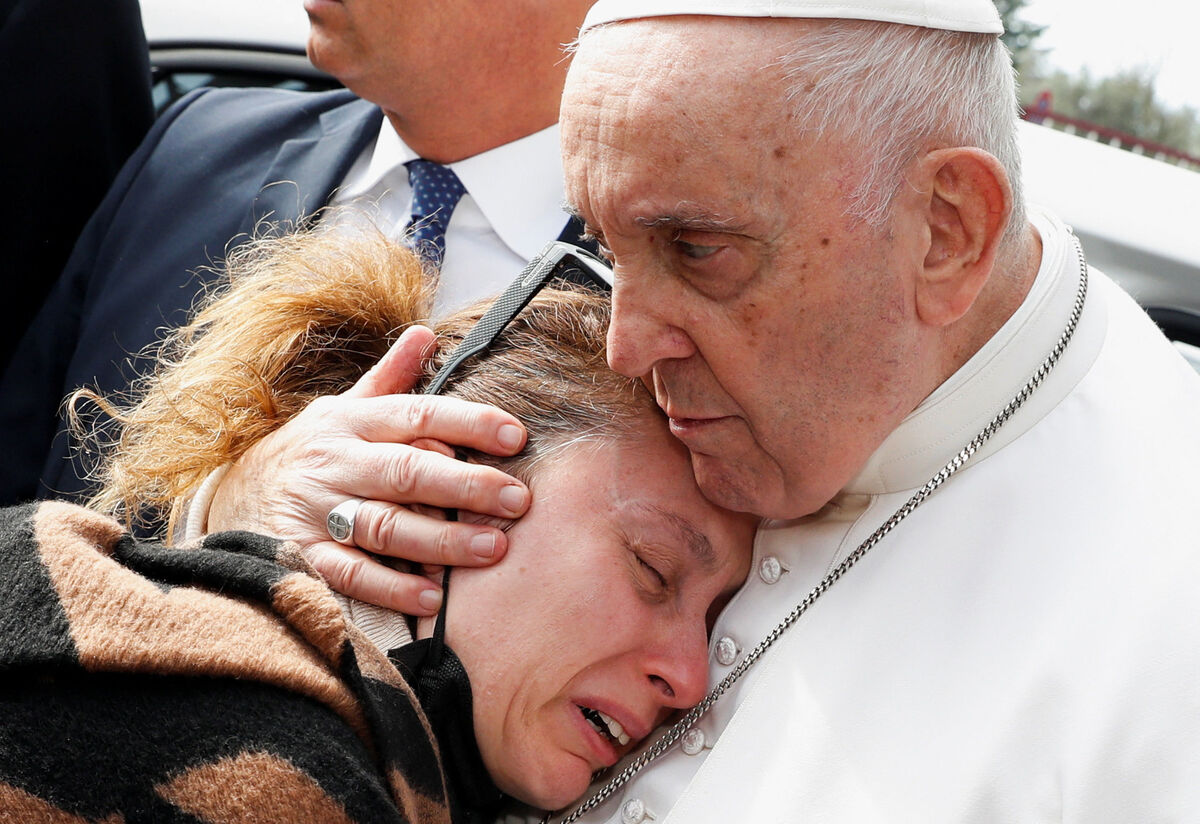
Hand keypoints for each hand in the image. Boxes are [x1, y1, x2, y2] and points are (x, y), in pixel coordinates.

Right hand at [207, 325, 529, 614]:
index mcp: (353, 421)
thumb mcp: (344, 408)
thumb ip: (390, 378)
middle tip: (518, 500)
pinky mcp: (301, 555)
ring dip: (440, 539)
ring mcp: (317, 510)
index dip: (469, 423)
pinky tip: (431, 595)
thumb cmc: (312, 451)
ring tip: (491, 548)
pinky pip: (349, 573)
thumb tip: (425, 333)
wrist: (232, 496)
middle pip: (407, 472)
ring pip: (383, 524)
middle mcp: (336, 462)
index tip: (516, 436)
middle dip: (467, 485)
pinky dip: (389, 587)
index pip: (418, 414)